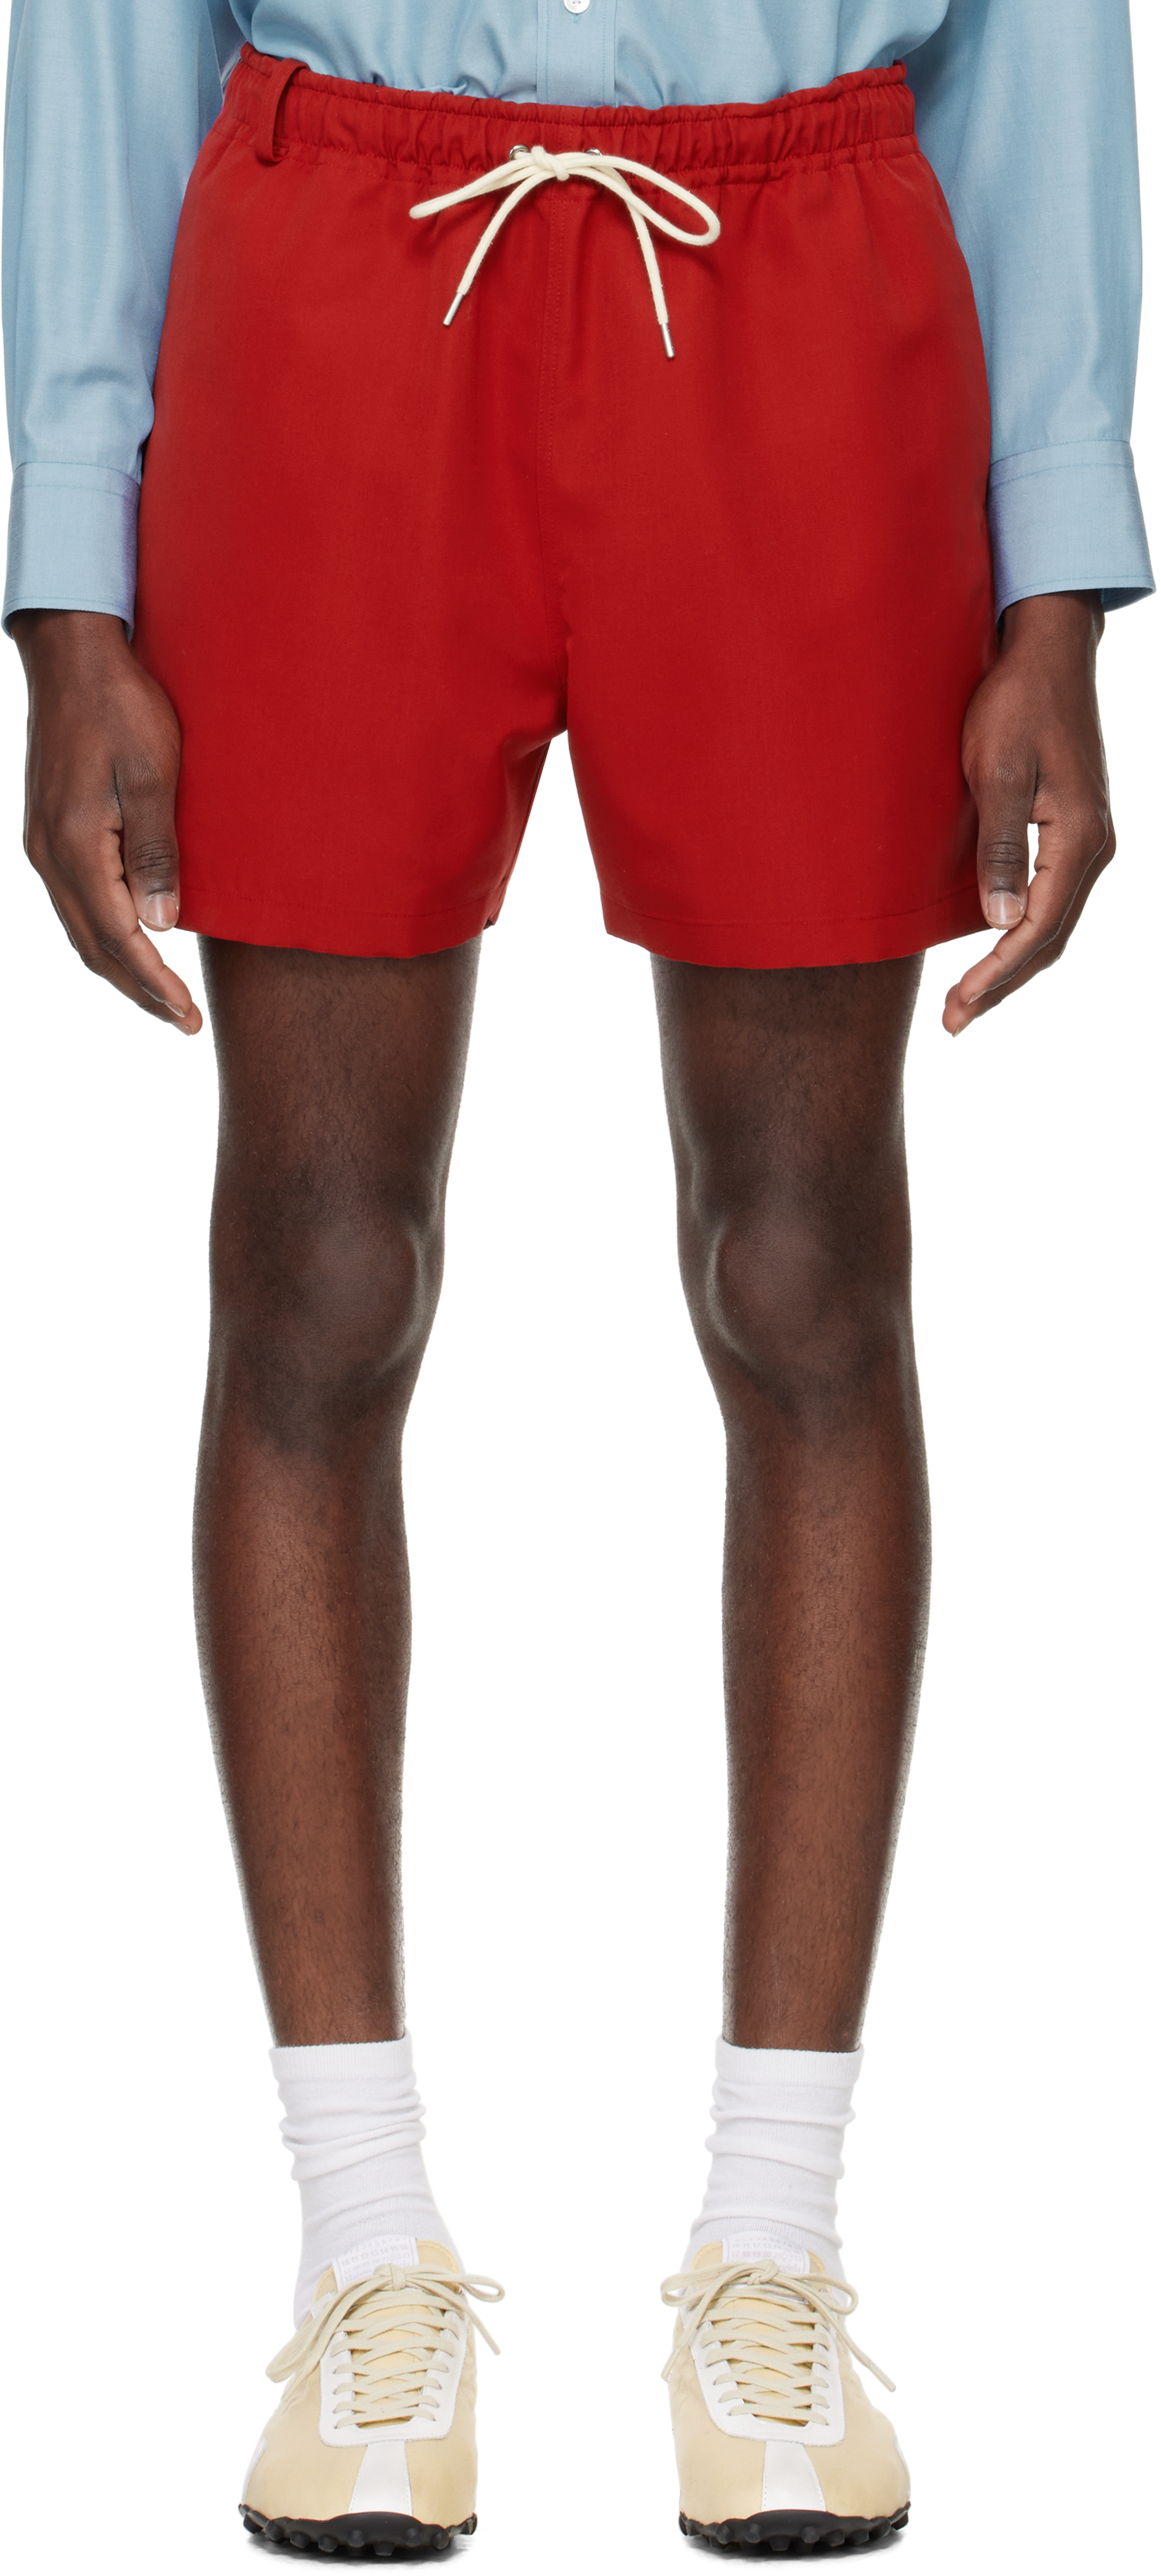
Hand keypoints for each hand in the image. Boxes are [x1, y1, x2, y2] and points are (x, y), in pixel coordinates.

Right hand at [11, 607, 200, 1032]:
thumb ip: (156, 851)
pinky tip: (131, 943)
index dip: (155, 983)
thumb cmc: (121, 706)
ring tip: (162, 998)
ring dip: (120, 969)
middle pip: (93, 947)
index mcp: (75, 847)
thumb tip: (162, 923)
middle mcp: (49, 855)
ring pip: (80, 930)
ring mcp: (44, 844)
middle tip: (184, 1023)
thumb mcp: (152, 775)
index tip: (188, 1016)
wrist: (73, 656)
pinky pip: (75, 903)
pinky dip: (103, 936)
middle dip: (139, 991)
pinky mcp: (50, 831)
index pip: (118, 938)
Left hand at [943, 591, 1112, 1033]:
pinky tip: (992, 943)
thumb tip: (1002, 923)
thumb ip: (1000, 847)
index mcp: (1079, 838)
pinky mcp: (1071, 825)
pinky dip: (1022, 929)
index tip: (958, 1007)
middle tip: (954, 1020)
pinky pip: (1050, 894)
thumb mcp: (997, 771)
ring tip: (968, 997)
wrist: (1048, 649)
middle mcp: (1092, 845)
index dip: (996, 975)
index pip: (1038, 929)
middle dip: (1002, 983)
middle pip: (1049, 937)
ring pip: (1052, 920)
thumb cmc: (1017, 701)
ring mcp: (1086, 836)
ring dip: (1011, 962)